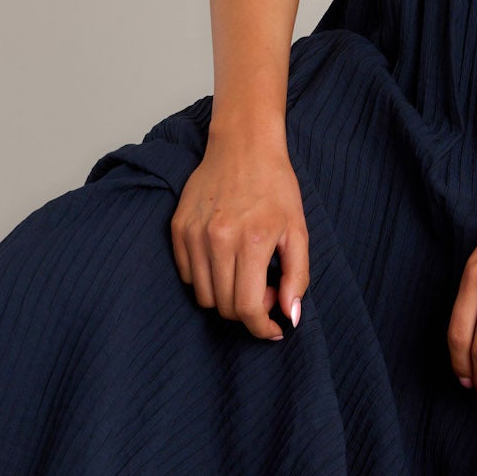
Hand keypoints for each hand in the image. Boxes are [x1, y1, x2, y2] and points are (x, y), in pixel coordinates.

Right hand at [170, 122, 308, 340]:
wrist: (243, 146)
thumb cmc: (275, 186)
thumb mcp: (298, 231)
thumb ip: (297, 276)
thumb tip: (291, 316)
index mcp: (252, 241)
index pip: (247, 308)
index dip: (261, 328)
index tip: (273, 329)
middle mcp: (218, 240)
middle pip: (224, 307)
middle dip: (247, 311)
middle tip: (264, 289)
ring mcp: (193, 234)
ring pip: (204, 296)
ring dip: (225, 297)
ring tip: (243, 274)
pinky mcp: (177, 228)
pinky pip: (187, 276)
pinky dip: (206, 279)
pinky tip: (224, 261)